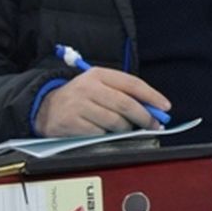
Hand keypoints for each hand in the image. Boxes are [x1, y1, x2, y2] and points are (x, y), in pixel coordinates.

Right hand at [34, 67, 169, 136]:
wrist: (46, 107)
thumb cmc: (81, 97)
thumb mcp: (100, 86)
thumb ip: (125, 93)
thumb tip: (155, 109)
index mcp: (99, 74)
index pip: (132, 83)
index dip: (152, 96)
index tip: (165, 107)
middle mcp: (88, 87)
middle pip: (125, 104)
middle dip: (144, 117)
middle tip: (154, 125)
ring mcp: (78, 105)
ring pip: (115, 122)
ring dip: (126, 129)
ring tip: (125, 129)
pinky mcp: (71, 123)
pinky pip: (100, 134)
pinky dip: (107, 136)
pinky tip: (104, 132)